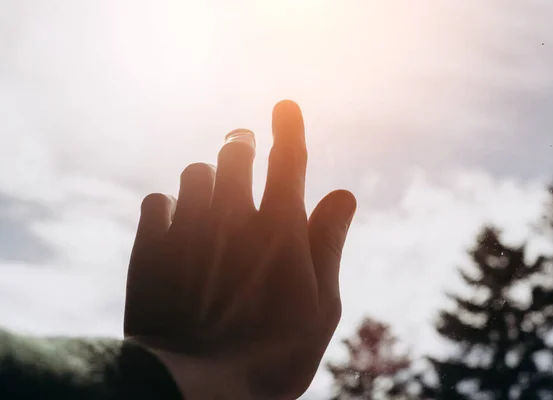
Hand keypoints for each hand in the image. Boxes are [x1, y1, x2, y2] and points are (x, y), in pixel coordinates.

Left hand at [124, 100, 356, 398]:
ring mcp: (187, 229)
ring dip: (208, 179)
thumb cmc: (273, 354)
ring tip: (213, 204)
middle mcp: (233, 217)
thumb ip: (329, 243)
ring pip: (195, 171)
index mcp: (280, 229)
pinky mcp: (149, 246)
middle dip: (243, 145)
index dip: (289, 127)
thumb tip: (344, 193)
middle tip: (244, 152)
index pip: (289, 159)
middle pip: (235, 151)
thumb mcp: (320, 307)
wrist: (197, 386)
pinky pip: (157, 200)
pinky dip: (169, 207)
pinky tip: (177, 228)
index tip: (284, 104)